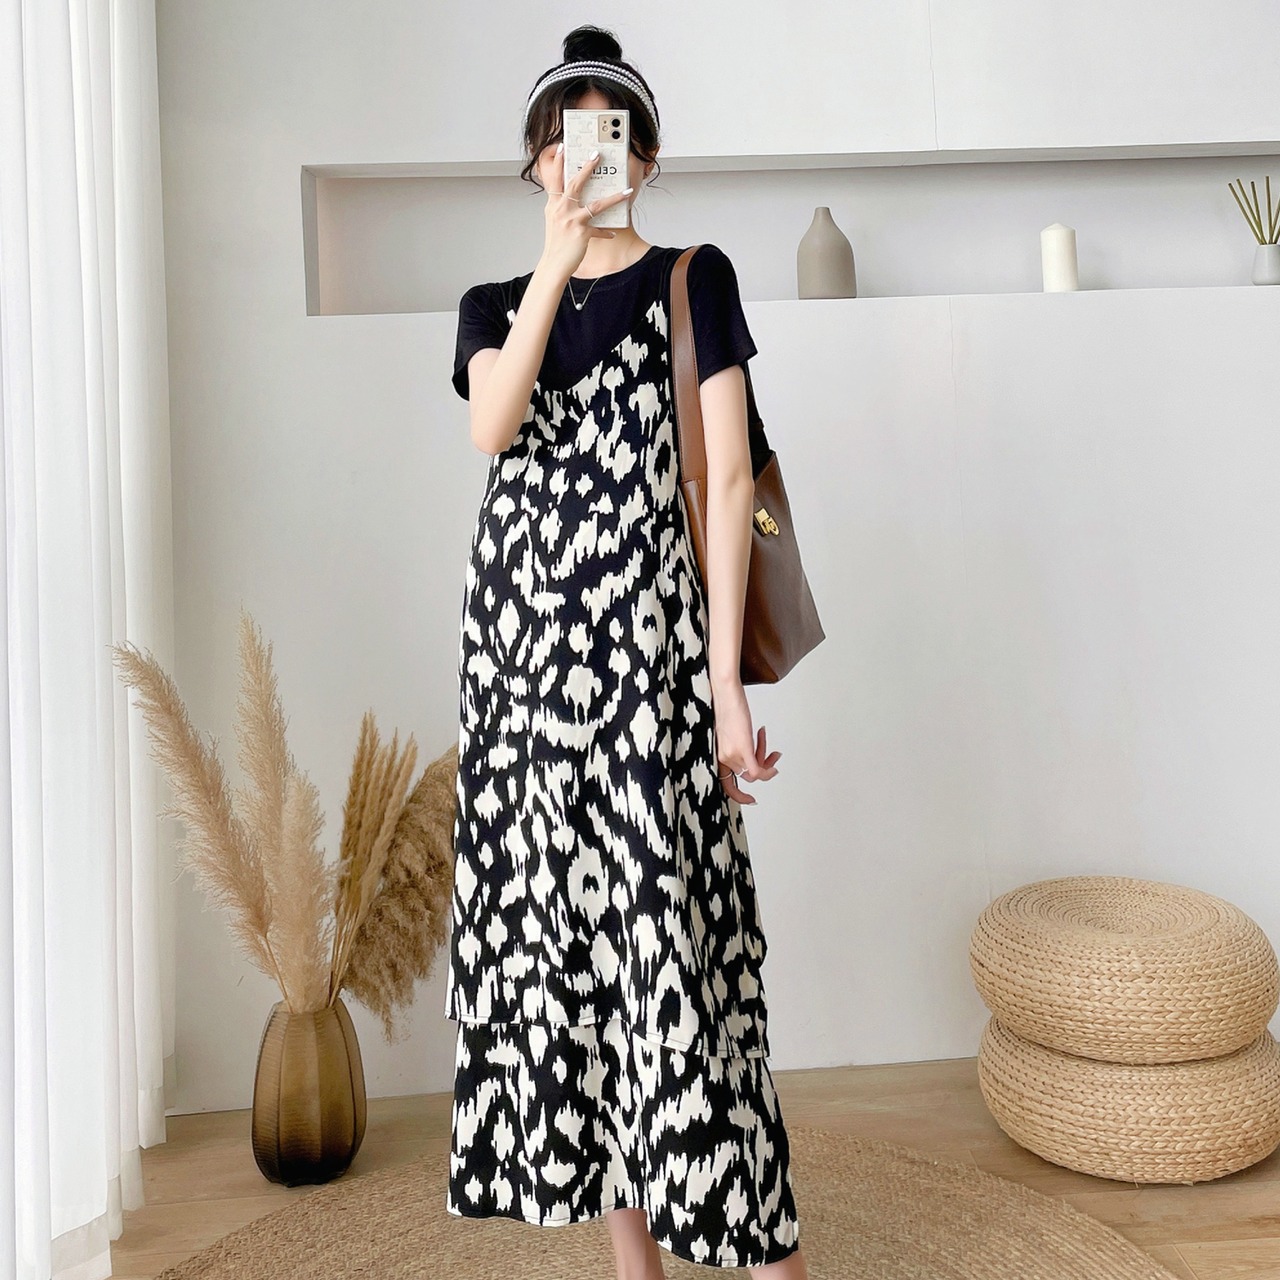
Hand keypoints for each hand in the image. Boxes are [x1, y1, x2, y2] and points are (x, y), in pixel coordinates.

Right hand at [540, 142, 632, 280]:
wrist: (553, 265)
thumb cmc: (556, 244)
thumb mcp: (555, 222)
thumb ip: (562, 208)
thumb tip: (575, 200)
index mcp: (553, 205)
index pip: (555, 179)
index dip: (559, 162)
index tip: (563, 147)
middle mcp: (561, 210)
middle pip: (575, 184)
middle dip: (587, 168)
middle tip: (596, 155)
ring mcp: (571, 221)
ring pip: (596, 204)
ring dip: (615, 198)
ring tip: (627, 191)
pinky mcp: (581, 233)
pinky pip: (599, 229)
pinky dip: (606, 231)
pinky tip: (613, 231)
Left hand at [711, 677, 780, 804]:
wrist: (725, 692)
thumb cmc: (726, 707)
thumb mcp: (729, 730)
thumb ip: (736, 743)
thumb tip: (750, 749)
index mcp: (717, 754)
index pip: (726, 784)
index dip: (739, 795)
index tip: (752, 799)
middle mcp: (723, 757)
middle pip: (748, 775)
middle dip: (763, 766)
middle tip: (770, 755)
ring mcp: (732, 754)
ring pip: (755, 771)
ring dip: (765, 758)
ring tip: (763, 738)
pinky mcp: (743, 747)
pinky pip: (757, 770)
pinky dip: (767, 769)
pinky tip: (773, 761)